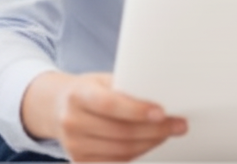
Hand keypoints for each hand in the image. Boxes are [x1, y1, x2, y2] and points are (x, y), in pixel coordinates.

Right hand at [22, 71, 186, 161]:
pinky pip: (115, 162)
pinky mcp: (79, 161)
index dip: (137, 111)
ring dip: (150, 143)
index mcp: (78, 94)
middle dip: (155, 130)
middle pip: (120, 132)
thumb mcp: (102, 80)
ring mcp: (73, 145)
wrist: (57, 107)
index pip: (110, 105)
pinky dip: (137, 154)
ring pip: (121, 150)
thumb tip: (162, 96)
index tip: (162, 112)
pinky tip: (149, 143)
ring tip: (168, 133)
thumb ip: (126, 88)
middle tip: (178, 125)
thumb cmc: (88, 91)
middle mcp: (72, 121)